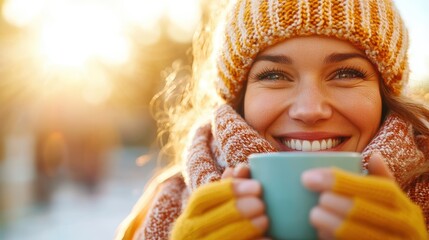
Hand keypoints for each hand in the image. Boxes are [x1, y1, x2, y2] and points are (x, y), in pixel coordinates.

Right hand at [171, 165, 268, 239]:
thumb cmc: (218, 228)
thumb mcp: (218, 208)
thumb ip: (229, 189)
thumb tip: (242, 168)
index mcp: (189, 215)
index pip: (202, 197)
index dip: (229, 189)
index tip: (257, 186)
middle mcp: (188, 233)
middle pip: (209, 219)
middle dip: (237, 209)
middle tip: (261, 204)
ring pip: (219, 238)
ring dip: (244, 228)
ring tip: (265, 220)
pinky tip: (267, 239)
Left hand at [301, 152, 426, 239]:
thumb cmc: (390, 222)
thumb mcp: (391, 203)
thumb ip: (381, 180)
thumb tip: (374, 156)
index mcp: (404, 207)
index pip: (375, 188)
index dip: (342, 181)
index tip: (310, 177)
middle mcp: (404, 226)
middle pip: (365, 210)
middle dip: (337, 202)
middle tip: (317, 199)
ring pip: (361, 233)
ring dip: (332, 223)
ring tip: (314, 215)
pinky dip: (335, 239)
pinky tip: (321, 233)